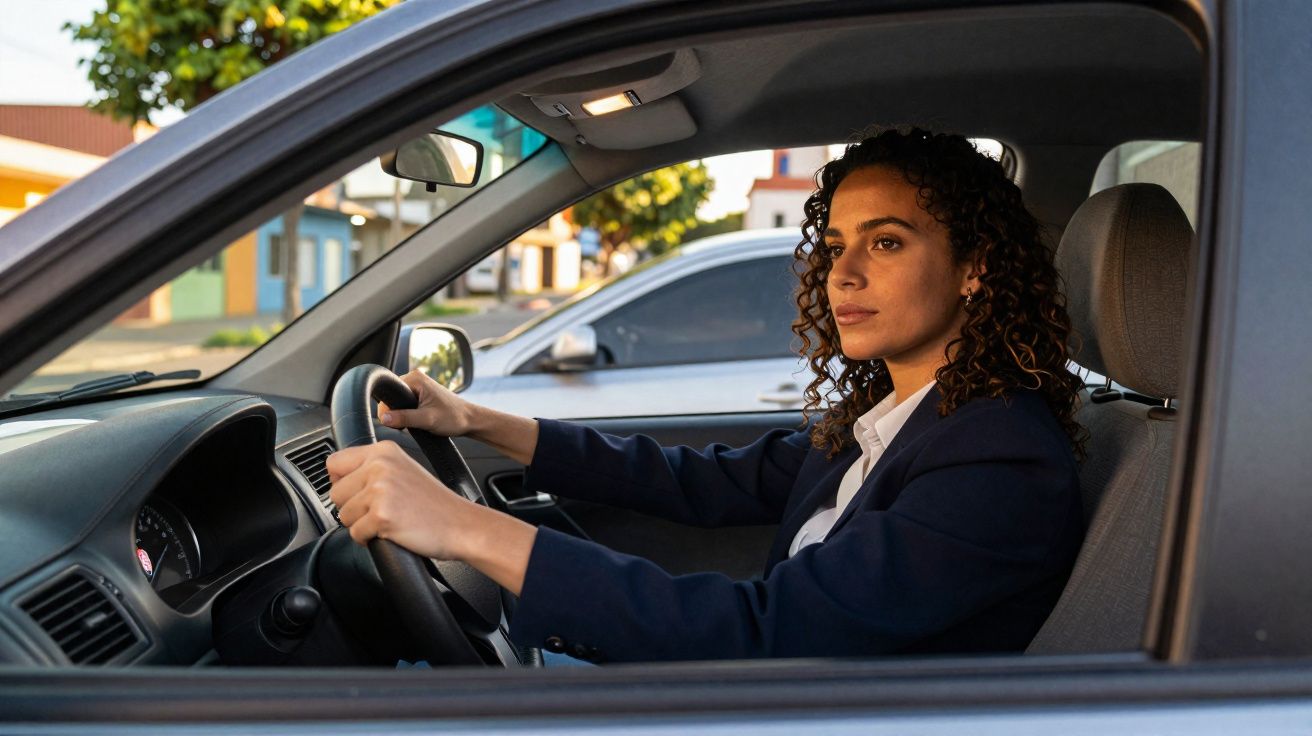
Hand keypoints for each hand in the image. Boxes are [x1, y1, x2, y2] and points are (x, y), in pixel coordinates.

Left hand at [327, 440, 474, 559]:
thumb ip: (372, 467)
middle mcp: (380, 466)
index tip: (357, 492)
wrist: (461, 525)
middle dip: (352, 507)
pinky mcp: (382, 516)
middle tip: (380, 510)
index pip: (334, 463)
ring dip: (361, 524)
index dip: (341, 482)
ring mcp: (381, 490)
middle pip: (334, 492)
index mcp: (383, 451)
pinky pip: (355, 534)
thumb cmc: (434, 504)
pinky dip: (369, 539)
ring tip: (388, 519)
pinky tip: (390, 531)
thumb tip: (336, 479)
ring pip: (343, 515)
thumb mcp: (403, 470)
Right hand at [377, 369, 472, 436]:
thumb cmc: (453, 417)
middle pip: (392, 398)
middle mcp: (415, 378)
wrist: (470, 420)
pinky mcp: (420, 394)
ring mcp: (418, 386)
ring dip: (403, 414)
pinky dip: (408, 414)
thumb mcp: (427, 419)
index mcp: (415, 378)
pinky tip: (418, 420)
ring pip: (398, 403)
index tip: (394, 422)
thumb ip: (405, 418)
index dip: (387, 409)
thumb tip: (384, 418)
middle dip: (396, 413)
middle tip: (410, 423)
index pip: (388, 392)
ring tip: (417, 421)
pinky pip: (405, 404)